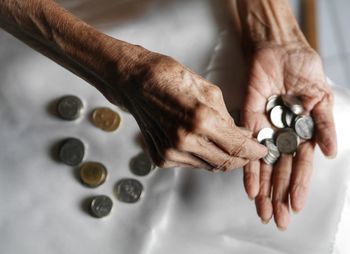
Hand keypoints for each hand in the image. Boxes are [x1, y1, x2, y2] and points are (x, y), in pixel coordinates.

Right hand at [114, 51, 266, 170]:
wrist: (136, 82)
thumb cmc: (169, 78)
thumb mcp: (210, 91)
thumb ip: (228, 119)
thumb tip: (240, 136)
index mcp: (201, 120)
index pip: (238, 147)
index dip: (254, 152)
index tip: (261, 151)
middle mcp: (185, 141)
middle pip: (225, 163)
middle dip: (241, 158)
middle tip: (248, 150)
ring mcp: (171, 152)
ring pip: (209, 166)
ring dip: (222, 157)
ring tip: (226, 144)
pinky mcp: (161, 158)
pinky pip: (191, 164)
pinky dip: (202, 157)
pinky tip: (203, 143)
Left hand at [241, 43, 336, 228]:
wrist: (279, 49)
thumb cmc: (303, 69)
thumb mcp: (321, 97)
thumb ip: (324, 125)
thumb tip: (329, 153)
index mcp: (302, 132)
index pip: (299, 165)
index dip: (297, 186)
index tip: (294, 206)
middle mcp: (282, 135)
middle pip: (280, 170)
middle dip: (278, 195)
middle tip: (275, 218)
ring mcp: (264, 130)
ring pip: (263, 165)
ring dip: (263, 188)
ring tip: (262, 210)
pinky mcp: (248, 121)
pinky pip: (246, 147)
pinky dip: (247, 167)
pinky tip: (249, 187)